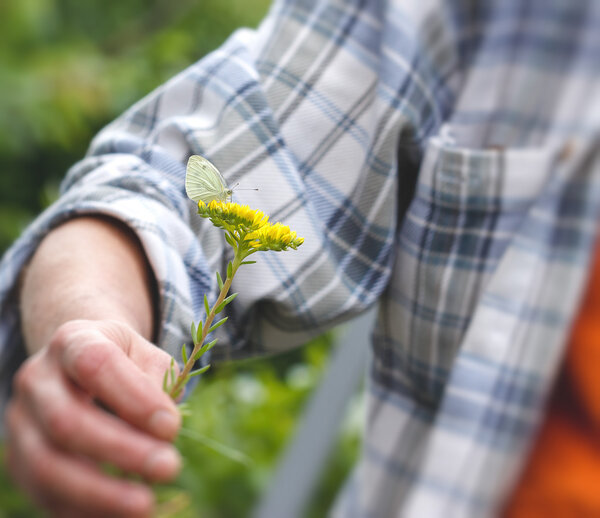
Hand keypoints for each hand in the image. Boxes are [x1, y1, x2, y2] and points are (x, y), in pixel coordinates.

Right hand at [5, 319, 181, 517]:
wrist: (80, 364)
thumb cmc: (125, 361)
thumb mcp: (147, 355)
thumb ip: (158, 383)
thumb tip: (162, 431)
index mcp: (74, 341)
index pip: (97, 364)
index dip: (134, 398)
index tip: (172, 426)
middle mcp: (37, 379)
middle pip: (66, 421)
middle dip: (121, 451)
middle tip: (169, 467)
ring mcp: (21, 423)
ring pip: (46, 464)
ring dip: (98, 492)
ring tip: (146, 506)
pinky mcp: (19, 461)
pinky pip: (44, 494)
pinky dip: (84, 511)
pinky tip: (121, 516)